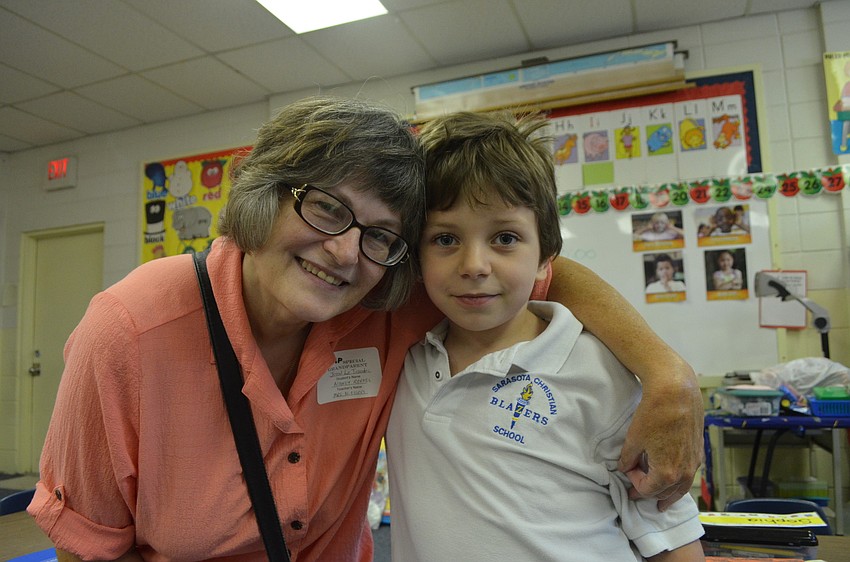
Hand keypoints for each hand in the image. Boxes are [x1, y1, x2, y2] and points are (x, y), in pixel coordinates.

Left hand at [618, 365, 703, 510]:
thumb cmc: (654, 414)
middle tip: (638, 492)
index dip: (634, 483)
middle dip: (650, 493)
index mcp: (666, 473)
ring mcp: (693, 462)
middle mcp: (684, 472)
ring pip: (681, 487)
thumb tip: (624, 467)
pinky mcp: (698, 451)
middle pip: (665, 493)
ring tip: (662, 501)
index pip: (647, 490)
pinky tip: (673, 477)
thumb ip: (628, 458)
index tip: (627, 470)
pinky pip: (688, 474)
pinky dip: (679, 480)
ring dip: (669, 493)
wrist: (676, 392)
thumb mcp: (634, 439)